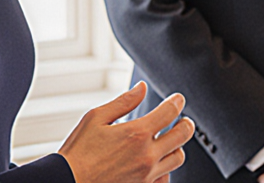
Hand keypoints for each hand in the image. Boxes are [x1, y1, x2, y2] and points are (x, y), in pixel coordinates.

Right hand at [58, 82, 193, 182]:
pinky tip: (157, 163)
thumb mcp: (95, 118)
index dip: (177, 101)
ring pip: (177, 158)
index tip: (177, 99)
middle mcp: (146, 155)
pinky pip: (165, 179)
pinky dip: (165, 169)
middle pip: (182, 135)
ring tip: (169, 141)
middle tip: (183, 120)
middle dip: (186, 124)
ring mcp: (146, 175)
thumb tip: (141, 88)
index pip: (170, 112)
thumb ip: (123, 102)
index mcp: (136, 134)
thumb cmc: (77, 153)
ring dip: (176, 146)